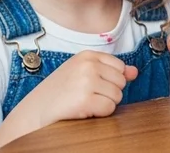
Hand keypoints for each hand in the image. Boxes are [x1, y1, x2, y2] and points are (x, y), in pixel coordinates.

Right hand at [10, 51, 137, 129]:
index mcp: (87, 55)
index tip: (90, 85)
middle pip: (121, 82)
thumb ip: (110, 71)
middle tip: (85, 96)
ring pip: (117, 97)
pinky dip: (98, 114)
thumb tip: (135, 72)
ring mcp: (86, 81)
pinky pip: (109, 109)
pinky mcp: (85, 99)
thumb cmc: (59, 94)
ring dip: (103, 104)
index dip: (108, 81)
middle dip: (107, 93)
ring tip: (82, 103)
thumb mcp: (83, 75)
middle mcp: (88, 65)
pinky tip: (81, 110)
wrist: (34, 112)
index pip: (120, 67)